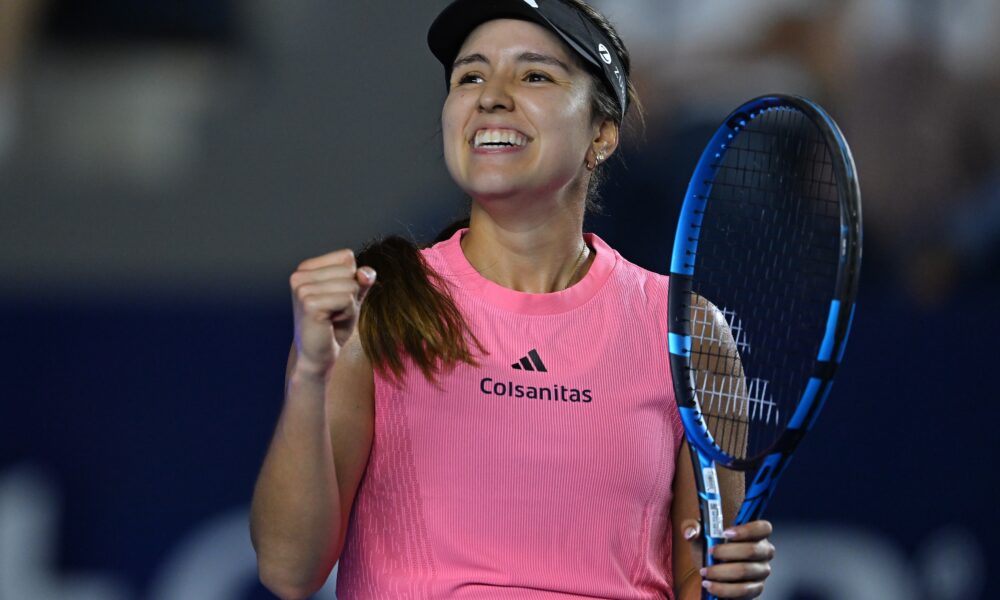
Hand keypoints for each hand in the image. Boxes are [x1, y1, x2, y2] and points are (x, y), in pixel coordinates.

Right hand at [289, 249, 376, 375]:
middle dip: (350, 294)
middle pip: (349, 270)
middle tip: (334, 312)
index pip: (346, 257)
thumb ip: (361, 280)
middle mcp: (299, 274)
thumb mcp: (352, 296)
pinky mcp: (309, 303)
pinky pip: (347, 299)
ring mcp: (302, 288)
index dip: (351, 279)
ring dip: (349, 306)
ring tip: (332, 318)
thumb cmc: (334, 325)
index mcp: (306, 268)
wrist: (318, 355)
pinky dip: (347, 313)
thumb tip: (366, 272)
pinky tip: (331, 323)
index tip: (336, 299)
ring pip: (350, 285)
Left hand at [681, 519, 773, 598]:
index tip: (725, 533)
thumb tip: (690, 532)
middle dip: (727, 552)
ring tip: (705, 571)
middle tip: (710, 552)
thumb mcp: (700, 534)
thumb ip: (693, 527)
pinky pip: (742, 590)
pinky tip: (710, 585)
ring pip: (745, 571)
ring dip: (721, 572)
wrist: (710, 571)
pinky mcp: (755, 589)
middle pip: (752, 550)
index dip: (747, 530)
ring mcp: (761, 571)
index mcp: (755, 534)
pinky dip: (723, 589)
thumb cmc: (710, 548)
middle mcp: (763, 552)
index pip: (763, 528)